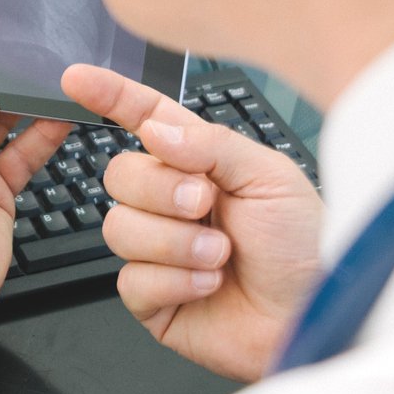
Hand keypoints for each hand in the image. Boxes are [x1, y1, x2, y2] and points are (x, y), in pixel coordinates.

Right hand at [63, 64, 323, 381]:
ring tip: (220, 256)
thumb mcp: (270, 177)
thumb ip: (211, 145)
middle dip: (161, 190)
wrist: (316, 315)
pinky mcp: (153, 299)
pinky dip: (175, 282)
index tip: (77, 79)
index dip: (109, 96)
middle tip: (205, 204)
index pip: (144, 119)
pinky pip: (131, 281)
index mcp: (200, 163)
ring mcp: (159, 251)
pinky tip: (208, 285)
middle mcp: (172, 203)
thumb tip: (154, 129)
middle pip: (119, 174)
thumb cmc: (305, 247)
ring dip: (175, 243)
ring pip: (118, 228)